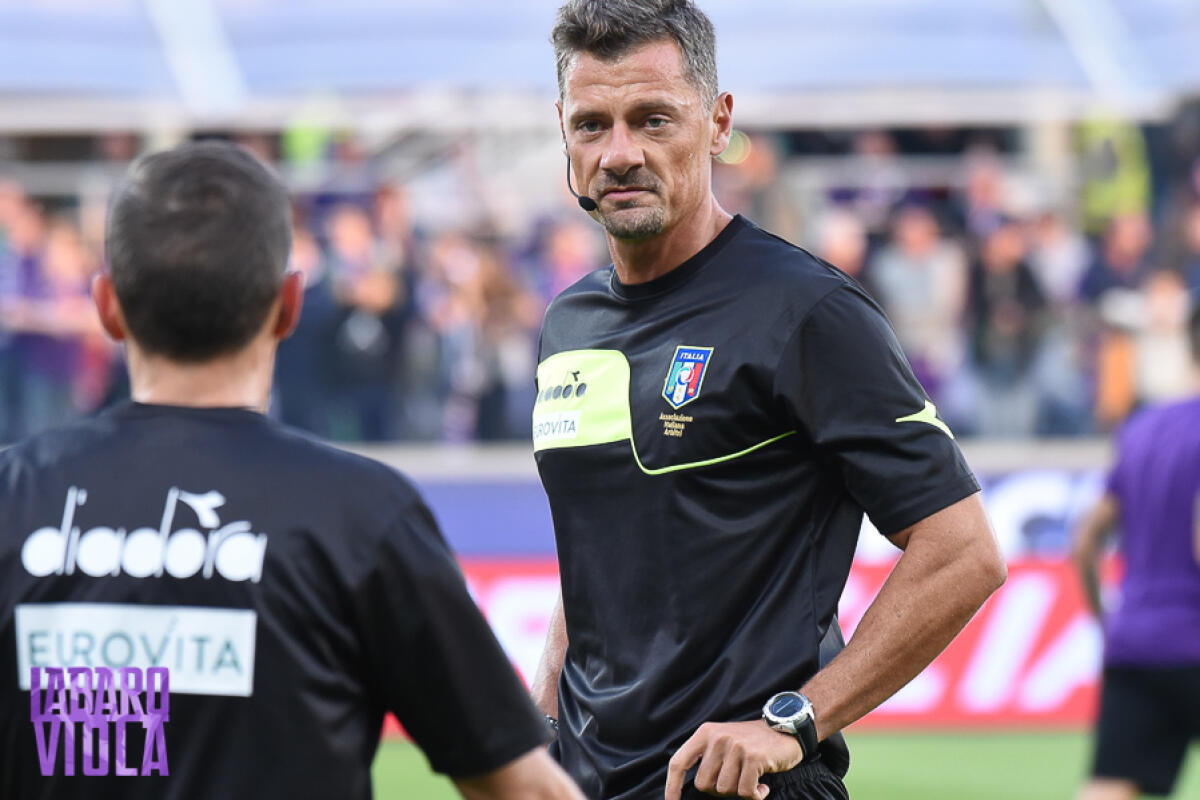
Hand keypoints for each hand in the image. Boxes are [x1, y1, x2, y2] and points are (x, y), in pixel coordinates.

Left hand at [664, 720, 803, 799]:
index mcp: (705, 733)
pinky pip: (745, 792)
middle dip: (719, 790)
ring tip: (751, 778)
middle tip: (736, 781)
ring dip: (739, 791)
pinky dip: (755, 795)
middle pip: (703, 784)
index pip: (679, 762)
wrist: (785, 729)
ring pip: (724, 790)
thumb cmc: (751, 742)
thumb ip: (706, 758)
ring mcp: (735, 746)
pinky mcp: (753, 757)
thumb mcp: (723, 740)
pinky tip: (762, 785)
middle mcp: (717, 738)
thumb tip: (691, 787)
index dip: (672, 786)